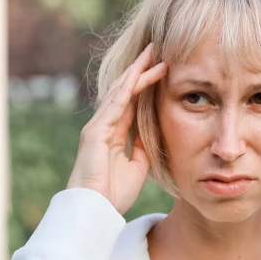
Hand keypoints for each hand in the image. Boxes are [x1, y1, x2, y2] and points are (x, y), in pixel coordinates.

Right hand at [67, 44, 167, 214]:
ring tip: (153, 53)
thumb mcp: (137, 167)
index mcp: (114, 134)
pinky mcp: (96, 132)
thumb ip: (142, 148)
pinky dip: (128, 88)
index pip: (132, 101)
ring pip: (120, 92)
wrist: (96, 210)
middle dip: (140, 69)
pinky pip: (115, 105)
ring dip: (137, 72)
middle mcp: (104, 125)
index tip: (163, 68)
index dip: (146, 83)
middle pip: (125, 90)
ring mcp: (98, 127)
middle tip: (157, 49)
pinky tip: (140, 73)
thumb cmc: (113, 194)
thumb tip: (152, 134)